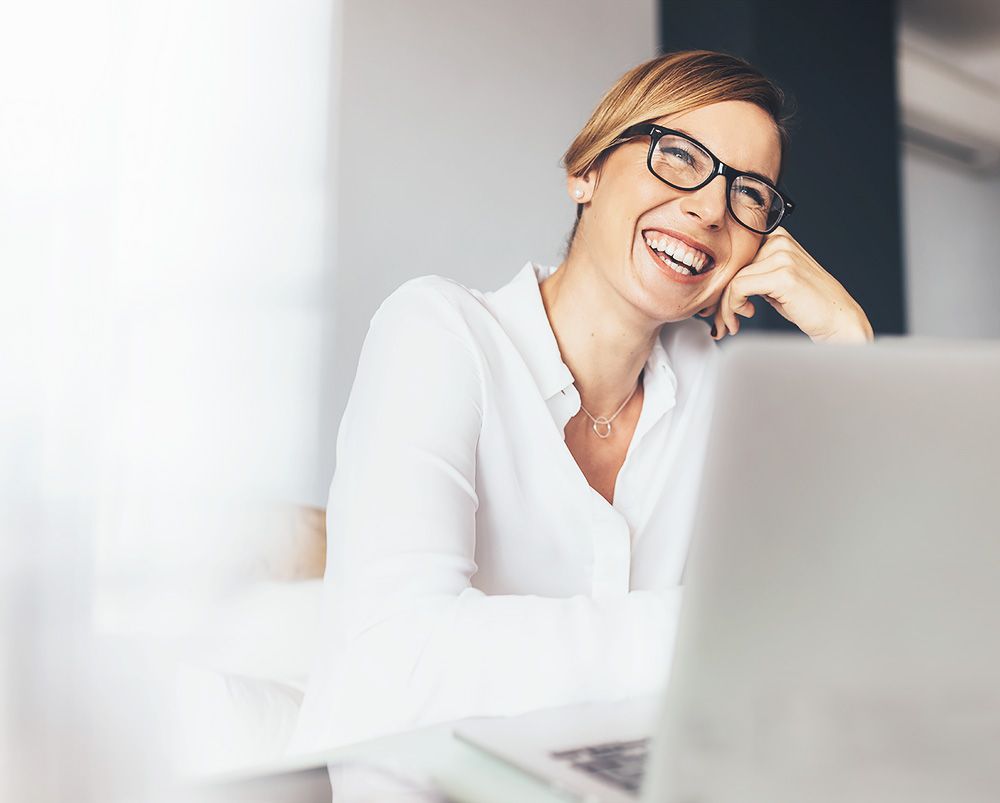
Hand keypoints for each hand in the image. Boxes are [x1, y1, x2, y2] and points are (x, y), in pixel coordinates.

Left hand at [702, 226, 873, 343]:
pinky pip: (738, 288)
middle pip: (731, 267)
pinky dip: (733, 307)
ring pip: (732, 280)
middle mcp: (780, 241)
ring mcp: (783, 256)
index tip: (717, 306)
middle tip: (720, 321)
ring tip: (732, 324)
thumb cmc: (807, 305)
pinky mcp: (782, 275)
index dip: (721, 281)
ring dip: (726, 308)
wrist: (839, 320)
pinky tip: (745, 316)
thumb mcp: (774, 282)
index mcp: (778, 237)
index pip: (735, 255)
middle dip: (720, 298)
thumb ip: (752, 274)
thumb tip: (718, 282)